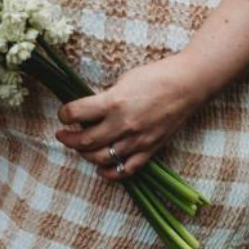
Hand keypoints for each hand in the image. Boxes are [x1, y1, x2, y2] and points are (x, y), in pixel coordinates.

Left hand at [54, 54, 199, 178]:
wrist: (187, 85)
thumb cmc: (156, 76)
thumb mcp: (124, 80)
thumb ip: (105, 98)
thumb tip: (88, 111)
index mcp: (113, 103)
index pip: (76, 114)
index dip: (64, 114)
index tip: (63, 114)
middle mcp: (122, 125)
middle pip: (84, 141)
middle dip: (67, 139)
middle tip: (62, 134)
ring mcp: (136, 141)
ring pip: (100, 158)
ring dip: (84, 154)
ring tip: (80, 147)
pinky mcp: (149, 150)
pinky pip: (125, 170)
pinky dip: (109, 172)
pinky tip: (100, 167)